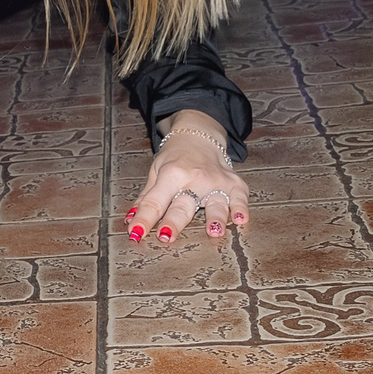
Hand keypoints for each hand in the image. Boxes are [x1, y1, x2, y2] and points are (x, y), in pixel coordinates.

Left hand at [130, 115, 249, 243]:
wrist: (199, 136)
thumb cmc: (176, 157)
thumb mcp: (156, 171)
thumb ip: (147, 199)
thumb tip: (131, 221)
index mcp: (171, 174)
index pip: (155, 201)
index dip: (145, 219)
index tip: (136, 233)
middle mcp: (195, 178)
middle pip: (183, 206)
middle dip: (174, 222)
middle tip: (166, 237)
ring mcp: (216, 182)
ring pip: (215, 203)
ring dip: (215, 218)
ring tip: (213, 231)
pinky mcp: (234, 184)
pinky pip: (240, 197)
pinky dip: (241, 208)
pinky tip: (241, 219)